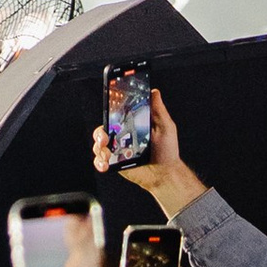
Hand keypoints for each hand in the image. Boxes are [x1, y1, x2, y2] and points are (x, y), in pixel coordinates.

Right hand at [89, 82, 205, 214]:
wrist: (165, 175)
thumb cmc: (167, 151)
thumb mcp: (165, 127)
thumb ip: (158, 110)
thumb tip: (154, 92)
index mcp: (132, 125)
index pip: (116, 115)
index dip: (109, 112)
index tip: (107, 113)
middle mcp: (123, 136)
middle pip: (103, 130)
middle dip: (99, 134)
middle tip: (105, 139)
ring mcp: (118, 150)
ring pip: (99, 145)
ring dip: (99, 149)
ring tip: (107, 155)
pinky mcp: (115, 163)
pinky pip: (101, 161)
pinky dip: (99, 162)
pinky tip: (105, 165)